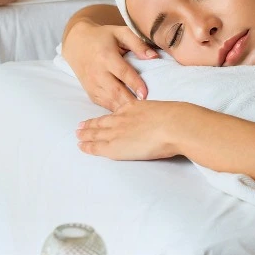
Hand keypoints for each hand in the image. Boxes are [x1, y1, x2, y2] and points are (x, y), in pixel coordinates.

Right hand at [64, 20, 158, 110]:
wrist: (77, 43)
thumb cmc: (103, 37)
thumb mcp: (120, 33)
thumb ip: (137, 43)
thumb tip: (154, 56)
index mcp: (106, 56)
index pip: (122, 72)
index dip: (134, 84)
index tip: (145, 94)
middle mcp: (97, 72)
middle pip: (115, 91)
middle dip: (130, 102)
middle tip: (145, 109)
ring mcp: (92, 84)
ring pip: (109, 101)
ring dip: (123, 109)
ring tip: (138, 114)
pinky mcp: (90, 92)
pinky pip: (103, 105)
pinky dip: (115, 111)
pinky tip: (126, 114)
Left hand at [76, 99, 193, 160]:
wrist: (173, 125)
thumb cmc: (176, 119)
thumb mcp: (166, 112)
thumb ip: (162, 116)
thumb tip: (171, 120)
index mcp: (136, 108)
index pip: (117, 112)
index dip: (107, 116)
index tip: (100, 117)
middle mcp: (123, 118)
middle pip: (103, 121)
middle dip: (91, 124)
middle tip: (80, 125)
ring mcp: (118, 131)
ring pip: (96, 132)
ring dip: (86, 133)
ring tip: (77, 134)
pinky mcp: (116, 146)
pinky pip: (97, 146)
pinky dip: (88, 146)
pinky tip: (81, 146)